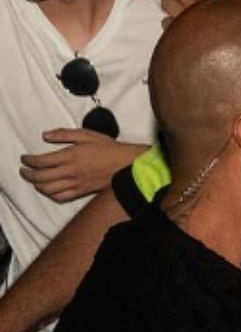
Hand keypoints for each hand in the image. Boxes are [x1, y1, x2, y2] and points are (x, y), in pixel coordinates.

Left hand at [19, 130, 141, 202]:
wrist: (127, 164)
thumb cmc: (109, 148)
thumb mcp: (88, 134)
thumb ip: (65, 134)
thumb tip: (45, 136)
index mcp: (71, 155)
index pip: (41, 161)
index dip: (29, 160)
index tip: (24, 158)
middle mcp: (70, 171)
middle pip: (41, 177)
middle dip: (28, 174)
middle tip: (23, 170)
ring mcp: (75, 184)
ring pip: (48, 189)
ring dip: (36, 185)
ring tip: (33, 179)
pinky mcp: (81, 192)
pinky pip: (60, 197)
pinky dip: (50, 194)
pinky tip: (48, 189)